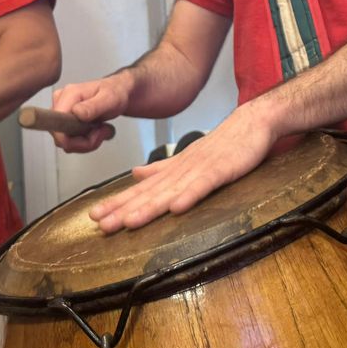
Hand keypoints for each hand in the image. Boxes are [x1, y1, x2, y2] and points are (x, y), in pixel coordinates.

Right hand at [49, 73, 131, 153]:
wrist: (119, 93)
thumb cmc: (115, 93)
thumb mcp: (109, 98)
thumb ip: (93, 106)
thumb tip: (77, 112)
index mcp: (68, 94)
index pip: (56, 125)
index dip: (71, 139)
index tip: (91, 136)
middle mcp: (61, 103)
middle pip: (61, 137)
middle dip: (84, 141)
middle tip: (101, 131)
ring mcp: (62, 113)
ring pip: (66, 142)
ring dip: (87, 142)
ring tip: (101, 129)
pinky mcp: (65, 122)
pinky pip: (70, 141)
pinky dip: (86, 141)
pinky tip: (95, 131)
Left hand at [88, 103, 277, 232]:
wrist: (252, 123)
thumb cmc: (223, 145)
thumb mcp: (188, 158)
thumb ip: (162, 168)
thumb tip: (134, 174)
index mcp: (173, 169)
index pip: (141, 189)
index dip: (118, 202)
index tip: (94, 216)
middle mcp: (181, 169)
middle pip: (149, 193)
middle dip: (124, 209)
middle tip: (100, 224)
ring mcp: (200, 169)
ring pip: (171, 191)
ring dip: (149, 207)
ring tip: (128, 222)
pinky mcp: (221, 170)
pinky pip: (204, 185)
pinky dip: (190, 196)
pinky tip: (176, 208)